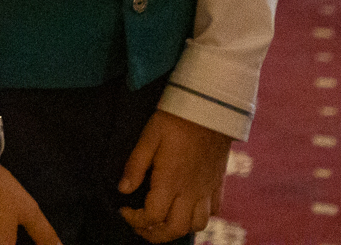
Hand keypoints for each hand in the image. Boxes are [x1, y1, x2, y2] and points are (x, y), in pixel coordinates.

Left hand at [117, 111, 231, 242]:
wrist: (211, 107)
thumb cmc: (176, 119)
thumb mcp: (149, 136)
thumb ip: (135, 165)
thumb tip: (122, 190)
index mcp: (171, 180)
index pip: (153, 216)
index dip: (135, 220)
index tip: (124, 209)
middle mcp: (191, 191)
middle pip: (175, 229)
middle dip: (154, 234)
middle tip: (140, 224)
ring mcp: (207, 189)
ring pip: (197, 226)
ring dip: (177, 229)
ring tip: (162, 220)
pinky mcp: (218, 184)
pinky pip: (213, 212)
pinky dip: (198, 217)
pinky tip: (186, 208)